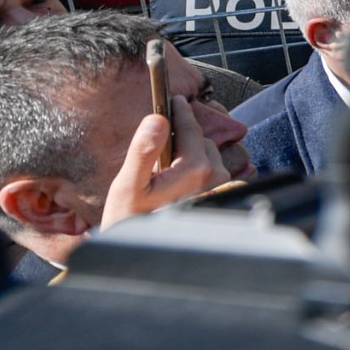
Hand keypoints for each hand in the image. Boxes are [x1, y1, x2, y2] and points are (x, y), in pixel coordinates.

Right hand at [104, 95, 231, 224]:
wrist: (140, 251)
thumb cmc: (130, 218)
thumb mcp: (128, 185)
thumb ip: (143, 150)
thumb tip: (157, 120)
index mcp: (196, 170)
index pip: (190, 129)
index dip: (180, 111)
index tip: (174, 99)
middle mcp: (215, 178)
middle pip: (199, 140)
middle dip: (181, 136)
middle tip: (159, 141)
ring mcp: (221, 188)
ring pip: (206, 154)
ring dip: (187, 153)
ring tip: (163, 168)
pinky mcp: (220, 197)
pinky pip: (211, 170)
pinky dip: (195, 165)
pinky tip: (174, 176)